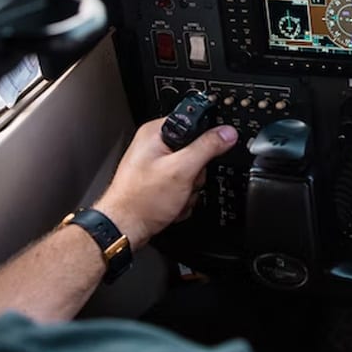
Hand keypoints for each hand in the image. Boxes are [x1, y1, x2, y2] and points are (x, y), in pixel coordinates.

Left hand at [93, 118, 237, 249]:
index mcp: (156, 132)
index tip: (207, 153)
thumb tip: (227, 133)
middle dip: (195, 172)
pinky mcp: (158, 183)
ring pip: (191, 171)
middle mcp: (154, 145)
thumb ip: (207, 147)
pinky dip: (181, 197)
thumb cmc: (140, 200)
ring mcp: (156, 165)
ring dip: (189, 189)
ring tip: (175, 196)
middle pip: (195, 151)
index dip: (205, 139)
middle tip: (184, 181)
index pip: (193, 122)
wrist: (125, 229)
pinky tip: (171, 204)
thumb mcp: (182, 170)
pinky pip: (183, 185)